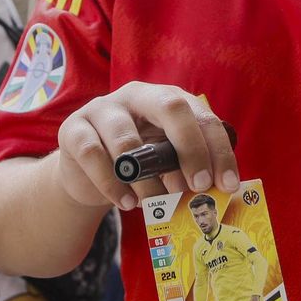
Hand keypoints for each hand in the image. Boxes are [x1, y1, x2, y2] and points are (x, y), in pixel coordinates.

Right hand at [54, 82, 237, 211]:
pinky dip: (113, 185)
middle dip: (191, 148)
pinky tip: (127, 203)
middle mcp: (136, 96)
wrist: (85, 175)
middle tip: (199, 186)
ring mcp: (102, 109)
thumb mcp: (165, 164)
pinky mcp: (73, 129)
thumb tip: (214, 192)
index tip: (228, 184)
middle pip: (170, 107)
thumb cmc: (136, 167)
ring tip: (157, 205)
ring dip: (147, 180)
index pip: (201, 115)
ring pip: (128, 140)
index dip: (217, 149)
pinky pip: (94, 156)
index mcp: (166, 99)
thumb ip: (186, 170)